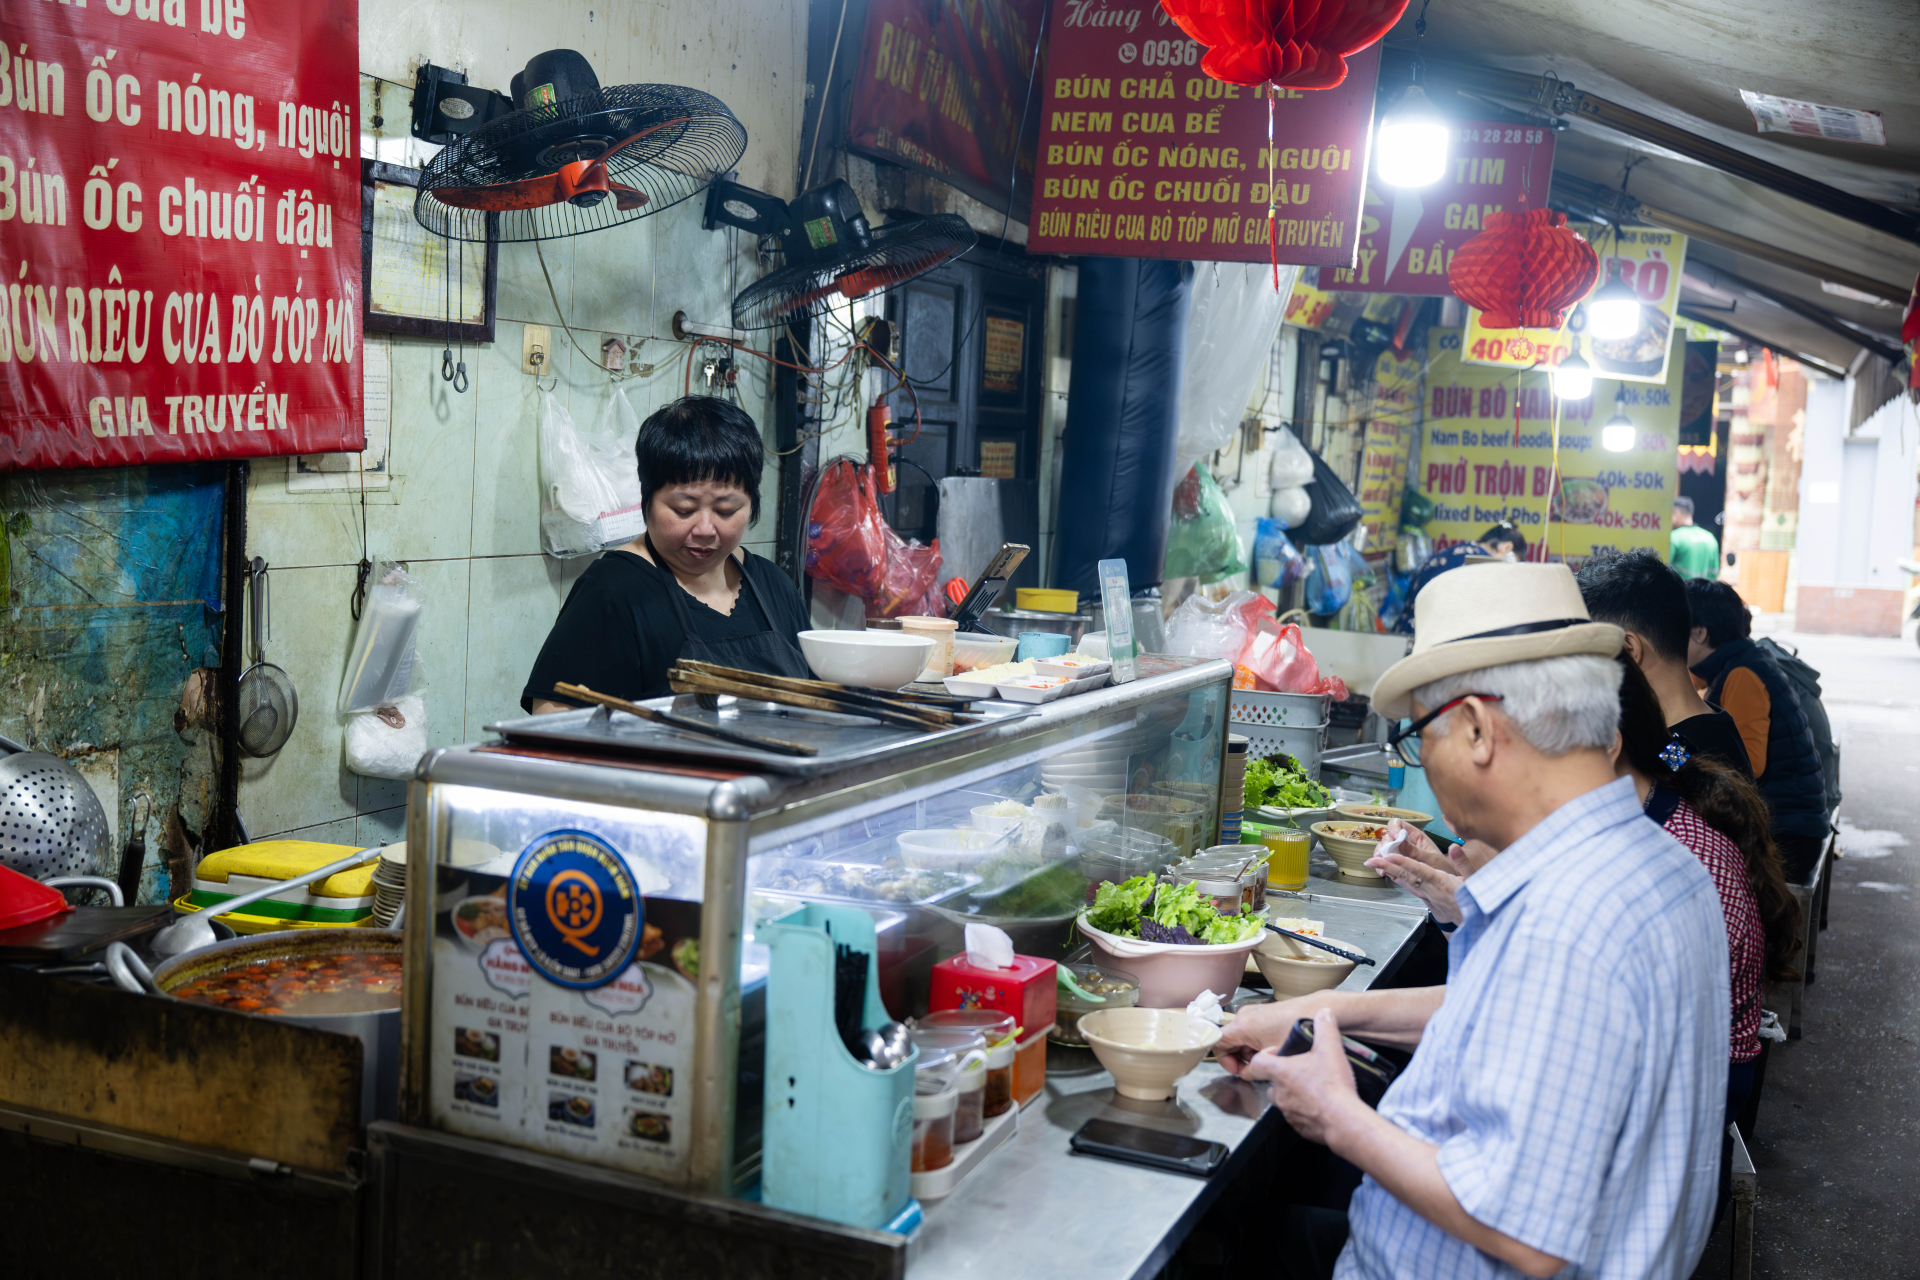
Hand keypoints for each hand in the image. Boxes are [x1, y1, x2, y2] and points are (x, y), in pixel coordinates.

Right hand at [1215, 995, 1330, 1075]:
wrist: (1315, 1011)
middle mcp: (1244, 1016)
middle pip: (1229, 1041)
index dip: (1225, 1061)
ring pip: (1240, 1038)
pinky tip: (1271, 1050)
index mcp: (1242, 1025)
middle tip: (1254, 1070)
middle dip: (1239, 1059)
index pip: (1217, 1043)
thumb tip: (1247, 1074)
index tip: (1239, 1070)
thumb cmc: (1297, 1030)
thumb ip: (1254, 1069)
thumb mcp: (1274, 1056)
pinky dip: (1256, 1044)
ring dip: (1249, 1053)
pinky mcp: (1262, 1013)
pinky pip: (1250, 1032)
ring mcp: (1253, 1013)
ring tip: (1267, 1060)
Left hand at [1242, 1007, 1361, 1144]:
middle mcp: (1280, 1093)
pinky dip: (1304, 1111)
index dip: (1263, 1056)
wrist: (1344, 1120)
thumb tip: (1323, 1013)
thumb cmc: (1333, 1087)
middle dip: (1281, 1076)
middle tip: (1299, 1070)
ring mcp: (1288, 1112)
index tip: (1276, 1053)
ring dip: (1292, 1094)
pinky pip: (1296, 1117)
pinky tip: (1319, 1105)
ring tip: (1312, 1087)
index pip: (1256, 1062)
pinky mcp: (1299, 1127)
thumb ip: (1325, 1027)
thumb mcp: (1331, 1048)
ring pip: (1283, 1100)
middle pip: (1269, 1082)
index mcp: (1280, 1072)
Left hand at [1367, 820, 1469, 924]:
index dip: (1404, 862)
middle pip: (1406, 875)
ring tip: (1374, 863)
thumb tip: (1454, 847)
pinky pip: (1410, 887)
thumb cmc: (1475, 900)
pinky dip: (1398, 879)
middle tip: (1370, 860)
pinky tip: (1389, 874)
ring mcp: (1427, 895)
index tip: (1389, 855)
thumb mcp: (1474, 880)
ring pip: (1405, 881)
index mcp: (1442, 882)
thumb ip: (1463, 862)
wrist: (1473, 922)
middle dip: (1387, 866)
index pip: (1419, 870)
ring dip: (1389, 871)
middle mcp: (1431, 889)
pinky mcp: (1426, 898)